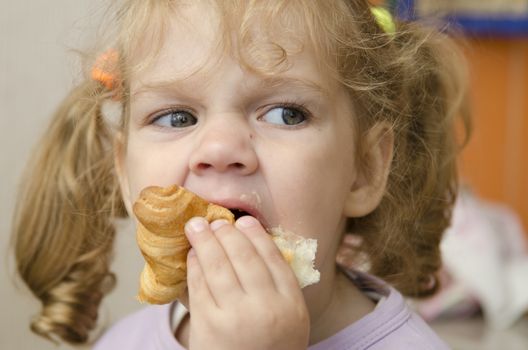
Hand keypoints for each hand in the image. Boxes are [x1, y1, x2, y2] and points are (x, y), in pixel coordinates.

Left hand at [184, 216, 309, 349]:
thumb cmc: (270, 348)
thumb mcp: (290, 321)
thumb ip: (280, 288)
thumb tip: (255, 245)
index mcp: (292, 305)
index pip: (273, 259)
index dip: (256, 236)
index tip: (244, 221)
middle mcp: (266, 308)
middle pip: (244, 258)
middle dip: (227, 233)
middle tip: (216, 220)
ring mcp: (235, 317)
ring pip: (218, 267)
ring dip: (205, 241)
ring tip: (196, 226)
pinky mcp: (208, 326)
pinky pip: (199, 286)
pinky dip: (194, 266)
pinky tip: (192, 255)